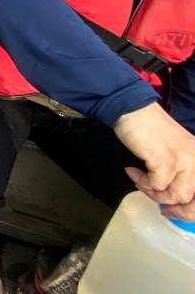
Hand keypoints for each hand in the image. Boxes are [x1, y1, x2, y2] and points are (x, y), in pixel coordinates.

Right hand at [114, 103, 194, 219]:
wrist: (133, 109)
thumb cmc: (149, 129)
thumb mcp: (175, 152)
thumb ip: (181, 172)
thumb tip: (176, 200)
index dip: (189, 209)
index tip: (173, 211)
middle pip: (192, 200)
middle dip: (174, 208)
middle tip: (160, 206)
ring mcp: (184, 160)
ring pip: (175, 195)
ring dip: (153, 192)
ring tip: (140, 181)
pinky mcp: (166, 161)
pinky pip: (156, 185)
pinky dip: (141, 182)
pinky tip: (132, 171)